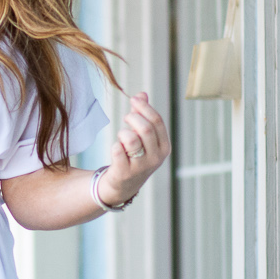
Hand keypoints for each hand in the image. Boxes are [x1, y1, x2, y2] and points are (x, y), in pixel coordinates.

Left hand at [97, 92, 169, 207]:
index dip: (144, 107)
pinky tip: (117, 150)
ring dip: (123, 133)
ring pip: (131, 139)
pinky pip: (117, 150)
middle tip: (126, 118)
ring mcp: (141, 167)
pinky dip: (115, 146)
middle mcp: (156, 158)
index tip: (134, 99)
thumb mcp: (143, 137)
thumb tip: (142, 94)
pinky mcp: (125, 173)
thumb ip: (143, 115)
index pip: (157, 122)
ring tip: (122, 136)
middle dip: (132, 118)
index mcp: (164, 147)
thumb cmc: (134, 155)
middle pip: (145, 128)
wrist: (123, 185)